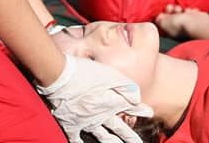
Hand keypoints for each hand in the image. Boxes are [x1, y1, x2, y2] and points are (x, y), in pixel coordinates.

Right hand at [37, 54, 152, 142]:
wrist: (59, 76)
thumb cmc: (83, 72)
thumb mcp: (108, 74)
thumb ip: (124, 86)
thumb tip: (137, 98)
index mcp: (110, 103)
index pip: (129, 108)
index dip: (140, 110)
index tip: (150, 113)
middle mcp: (100, 116)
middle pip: (119, 127)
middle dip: (130, 136)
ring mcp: (86, 122)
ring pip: (102, 136)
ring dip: (112, 142)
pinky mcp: (71, 124)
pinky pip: (76, 138)